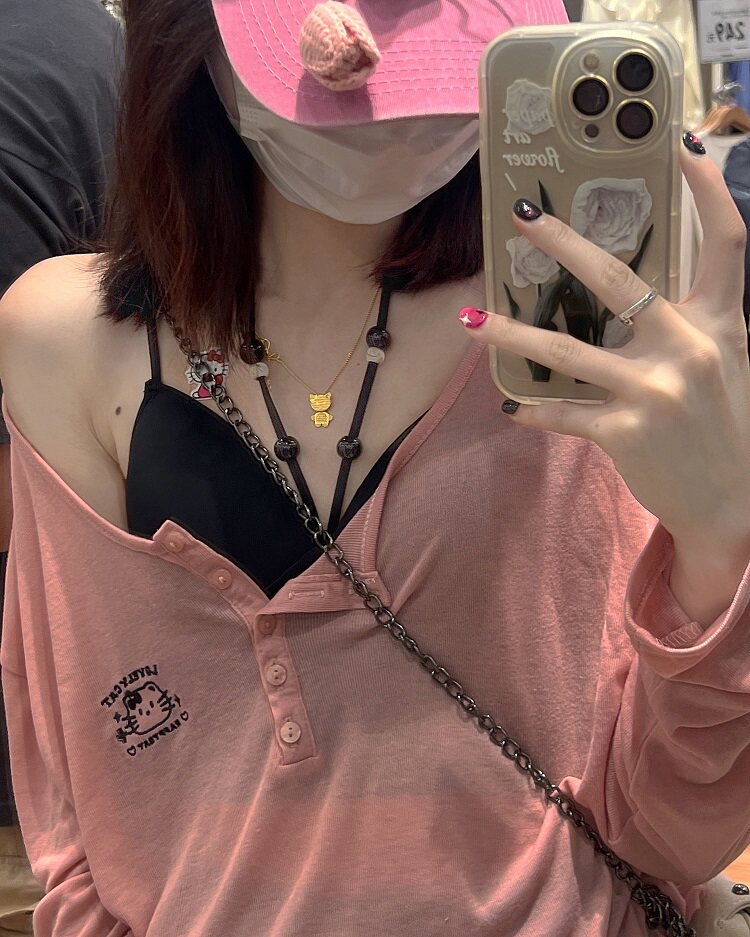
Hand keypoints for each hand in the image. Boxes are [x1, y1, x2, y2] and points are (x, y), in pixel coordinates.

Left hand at [460, 137, 749, 618]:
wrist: (735, 504)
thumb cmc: (725, 427)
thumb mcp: (726, 362)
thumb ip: (694, 321)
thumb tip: (641, 292)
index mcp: (720, 323)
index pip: (726, 240)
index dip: (708, 188)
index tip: (681, 141)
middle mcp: (689, 348)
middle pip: (620, 280)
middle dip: (565, 244)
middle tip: (522, 217)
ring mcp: (654, 390)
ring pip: (566, 351)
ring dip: (510, 333)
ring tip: (468, 317)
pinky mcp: (626, 431)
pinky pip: (563, 414)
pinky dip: (534, 412)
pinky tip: (512, 410)